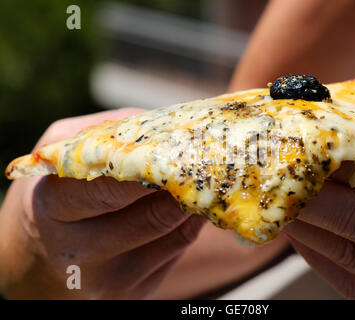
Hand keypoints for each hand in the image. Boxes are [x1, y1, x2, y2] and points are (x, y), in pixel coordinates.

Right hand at [0, 108, 204, 298]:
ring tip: (208, 176)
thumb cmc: (54, 196)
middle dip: (185, 185)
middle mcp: (79, 255)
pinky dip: (192, 222)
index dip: (153, 167)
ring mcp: (109, 281)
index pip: (111, 189)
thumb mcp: (62, 154)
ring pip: (174, 234)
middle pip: (152, 217)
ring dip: (196, 202)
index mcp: (53, 210)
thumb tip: (167, 124)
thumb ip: (109, 133)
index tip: (182, 146)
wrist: (38, 261)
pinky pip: (177, 250)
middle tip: (208, 160)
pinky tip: (194, 203)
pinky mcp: (133, 294)